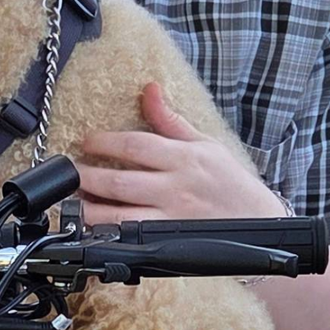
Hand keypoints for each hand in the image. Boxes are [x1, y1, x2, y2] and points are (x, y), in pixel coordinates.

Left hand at [67, 84, 275, 225]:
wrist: (260, 221)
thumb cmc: (231, 182)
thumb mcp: (205, 144)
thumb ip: (171, 120)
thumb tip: (150, 89)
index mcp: (184, 157)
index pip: (136, 145)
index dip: (105, 141)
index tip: (86, 141)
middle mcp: (176, 186)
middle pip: (120, 180)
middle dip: (88, 175)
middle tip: (69, 171)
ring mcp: (170, 216)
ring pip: (119, 214)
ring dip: (89, 207)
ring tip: (72, 200)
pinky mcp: (168, 240)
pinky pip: (130, 237)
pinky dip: (107, 233)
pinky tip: (91, 228)